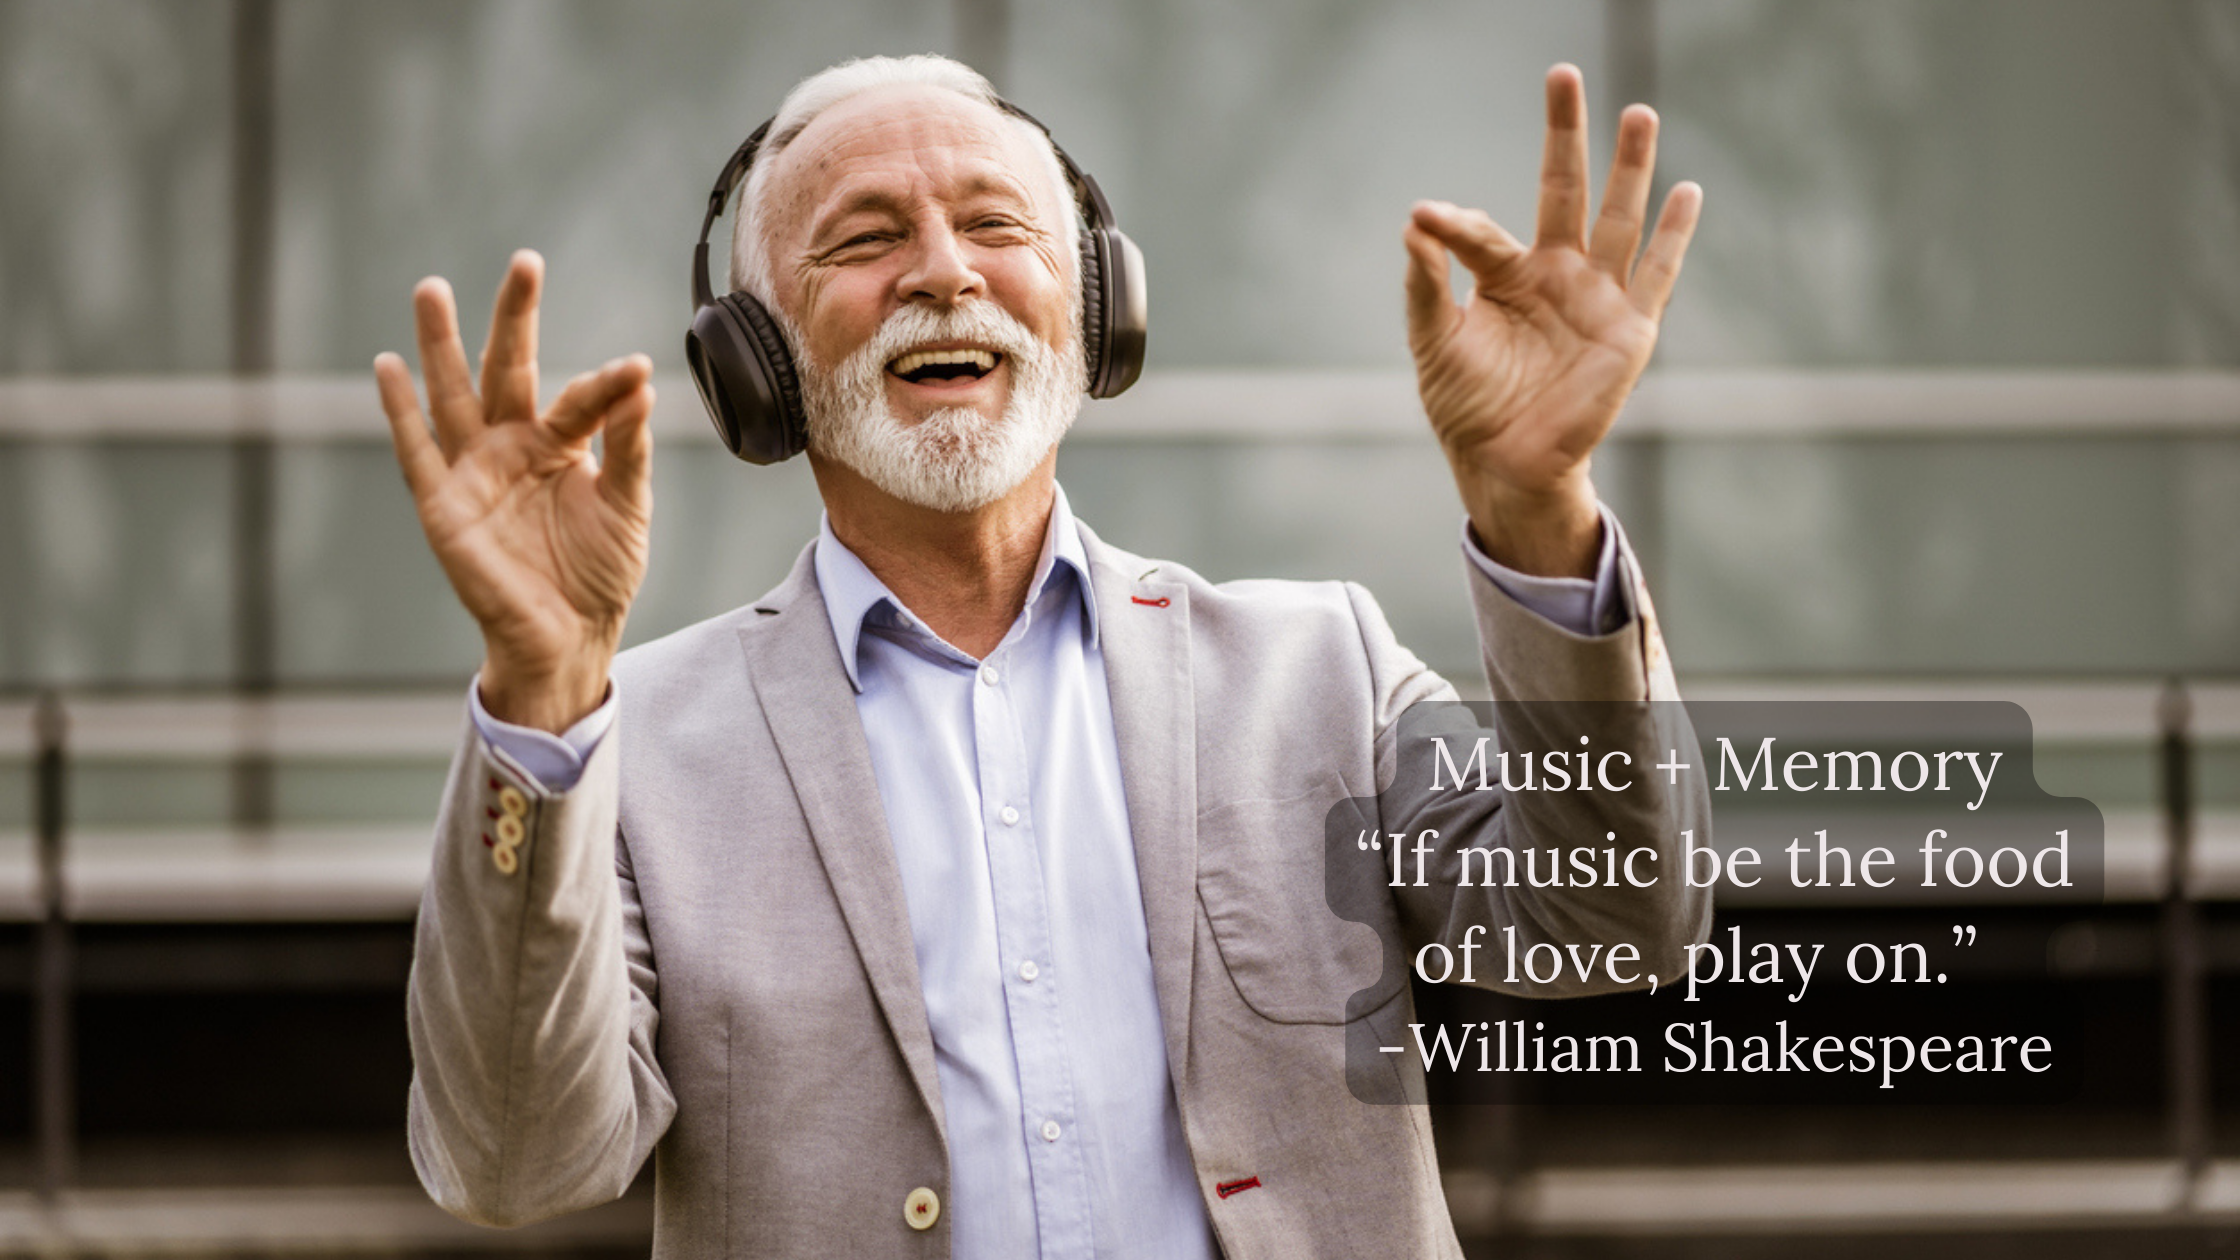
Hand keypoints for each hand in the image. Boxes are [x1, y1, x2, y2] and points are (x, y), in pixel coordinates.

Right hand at [375, 250, 655, 732]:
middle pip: (509, 370)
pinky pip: (417, 452)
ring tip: (433, 289)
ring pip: (454, 395)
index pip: (581, 399)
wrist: (569, 635)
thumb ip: (629, 448)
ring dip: (441, 344)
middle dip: (514, 318)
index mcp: (560, 445)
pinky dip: (400, 411)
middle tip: (525, 263)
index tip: (634, 369)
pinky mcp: (444, 505)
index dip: (606, 385)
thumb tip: (641, 384)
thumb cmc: (599, 571)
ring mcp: (475, 472)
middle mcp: (512, 447)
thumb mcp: (628, 507)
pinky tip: (388, 366)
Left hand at [1404, 64, 1700, 576]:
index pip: (1481, 232)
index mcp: (1505, 276)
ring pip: (1615, 217)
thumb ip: (1425, 286)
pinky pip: (1656, 274)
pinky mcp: (1628, 329)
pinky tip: (1687, 192)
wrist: (1504, 464)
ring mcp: (1595, 297)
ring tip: (1638, 113)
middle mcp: (1555, 274)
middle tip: (1563, 75)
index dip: (1453, 225)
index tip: (1423, 216)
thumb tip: (1413, 223)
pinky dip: (1673, 235)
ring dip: (1628, 168)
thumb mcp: (1434, 344)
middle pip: (1563, 189)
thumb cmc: (1467, 406)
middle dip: (1565, 134)